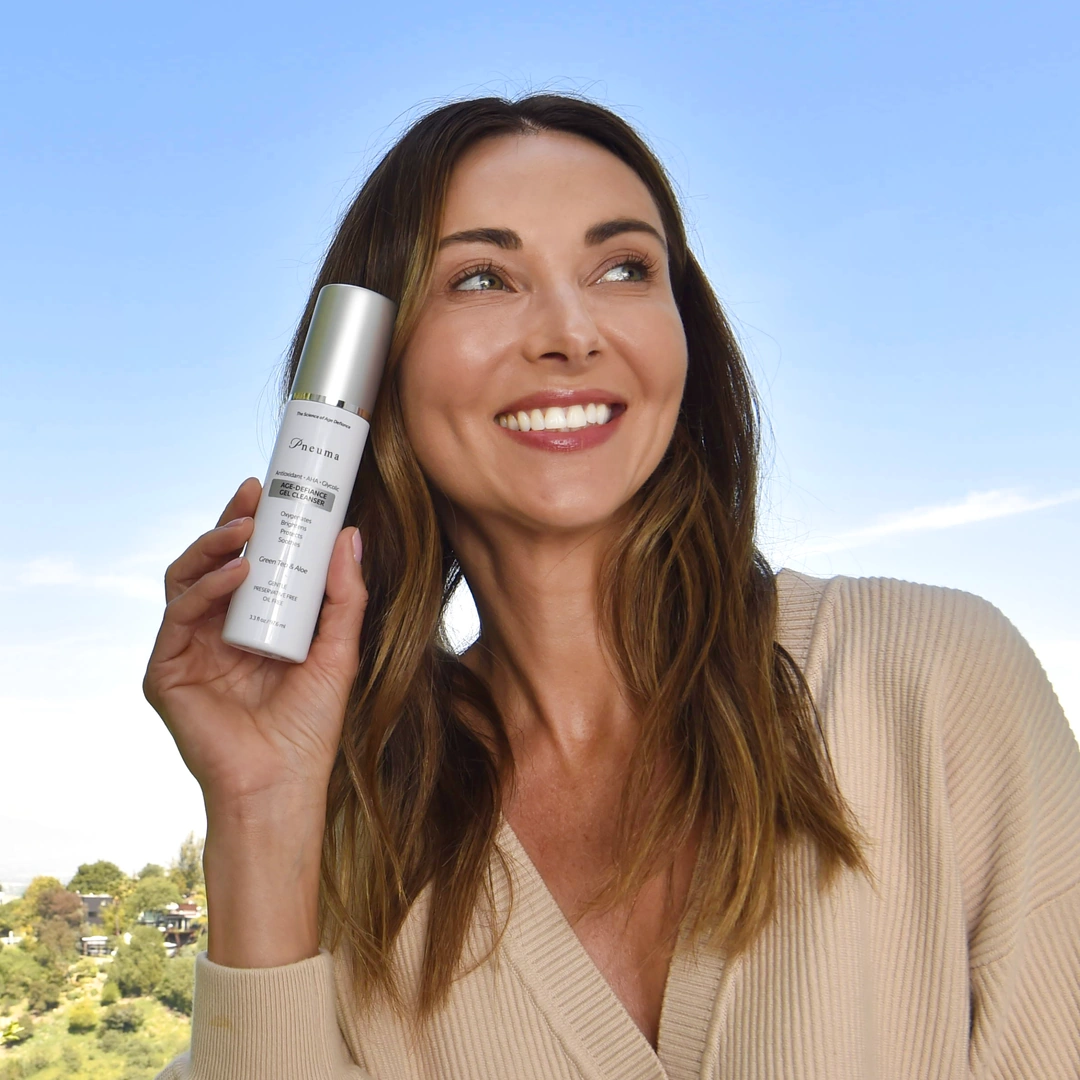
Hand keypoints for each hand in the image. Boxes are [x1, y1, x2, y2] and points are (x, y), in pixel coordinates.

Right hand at [143, 477, 367, 807]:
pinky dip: (205, 589)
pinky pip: (178, 617)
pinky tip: (236, 571)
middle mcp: (215, 634)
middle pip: (211, 564)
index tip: (273, 491)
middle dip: (229, 523)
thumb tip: (350, 533)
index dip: (254, 527)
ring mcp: (188, 651)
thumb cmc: (310, 726)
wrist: (283, 783)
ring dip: (213, 547)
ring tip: (244, 527)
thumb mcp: (339, 650)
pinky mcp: (167, 673)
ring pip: (186, 580)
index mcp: (250, 626)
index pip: (246, 564)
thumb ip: (345, 595)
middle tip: (254, 494)